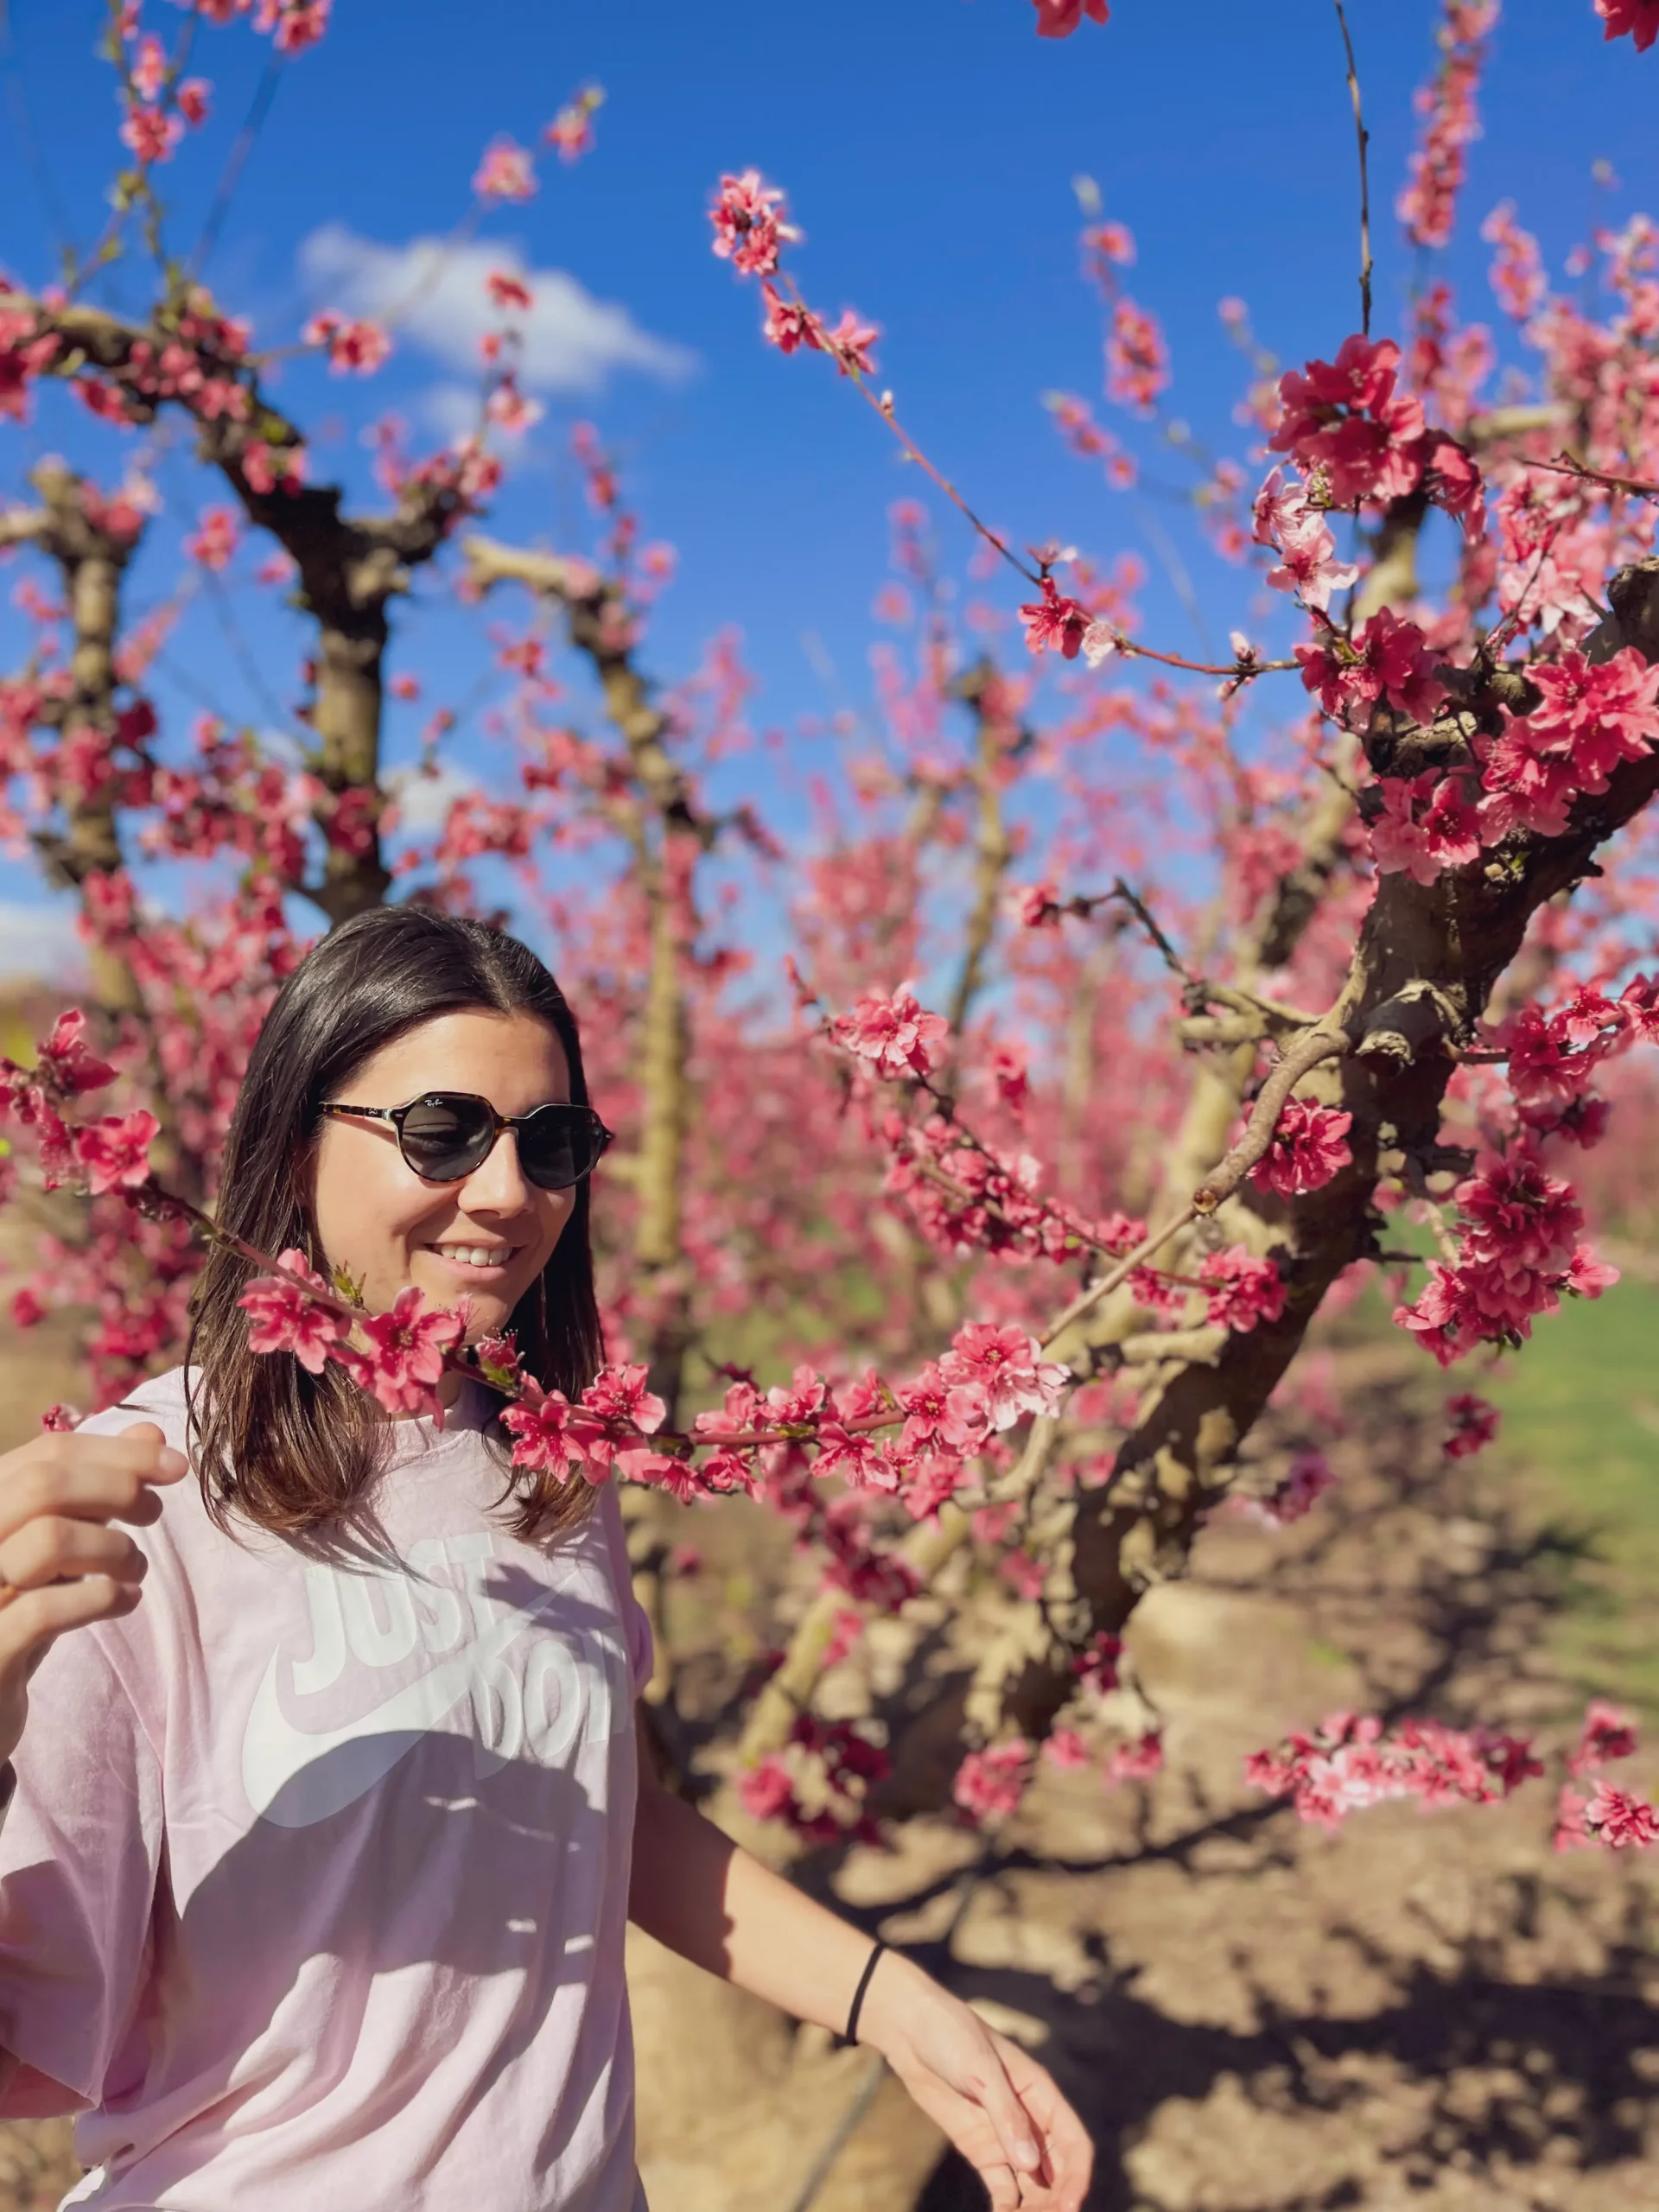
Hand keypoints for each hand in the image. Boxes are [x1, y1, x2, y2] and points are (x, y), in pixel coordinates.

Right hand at [0, 1422, 185, 1766]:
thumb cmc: (22, 1614)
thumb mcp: (63, 1547)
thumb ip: (97, 1490)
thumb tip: (150, 1431)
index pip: (48, 1452)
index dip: (120, 1451)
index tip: (174, 1465)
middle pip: (45, 1482)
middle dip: (118, 1487)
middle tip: (153, 1513)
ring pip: (48, 1538)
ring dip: (113, 1548)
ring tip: (134, 1569)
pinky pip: (44, 1610)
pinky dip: (102, 1600)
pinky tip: (124, 1603)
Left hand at [860, 1949, 1092, 2210]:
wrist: (909, 2029)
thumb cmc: (950, 2036)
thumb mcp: (980, 2069)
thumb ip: (1006, 2115)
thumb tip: (1030, 2163)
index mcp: (1039, 2094)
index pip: (1072, 2141)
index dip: (1076, 2175)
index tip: (1070, 2205)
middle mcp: (1028, 2120)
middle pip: (1055, 2170)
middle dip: (1054, 2199)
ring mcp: (1004, 2137)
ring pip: (1031, 2183)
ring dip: (1034, 2207)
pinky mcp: (979, 2147)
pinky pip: (1001, 2185)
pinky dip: (1006, 2205)